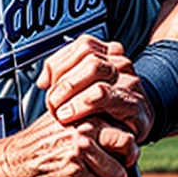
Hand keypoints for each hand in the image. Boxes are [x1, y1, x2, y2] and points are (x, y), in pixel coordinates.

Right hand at [0, 111, 131, 176]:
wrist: (9, 161)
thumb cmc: (39, 146)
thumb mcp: (67, 124)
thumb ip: (94, 127)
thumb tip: (127, 144)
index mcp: (86, 113)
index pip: (125, 129)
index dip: (123, 151)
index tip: (112, 159)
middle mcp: (85, 127)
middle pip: (129, 148)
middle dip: (120, 166)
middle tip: (106, 176)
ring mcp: (80, 148)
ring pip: (117, 176)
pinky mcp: (73, 171)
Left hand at [38, 35, 154, 144]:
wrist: (132, 131)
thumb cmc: (103, 110)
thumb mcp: (80, 89)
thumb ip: (61, 77)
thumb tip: (42, 80)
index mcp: (107, 53)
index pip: (82, 45)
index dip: (60, 63)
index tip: (48, 84)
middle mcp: (120, 63)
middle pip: (89, 57)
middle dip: (65, 82)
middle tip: (53, 103)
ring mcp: (130, 81)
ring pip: (96, 72)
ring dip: (72, 94)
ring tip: (62, 113)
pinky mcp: (135, 104)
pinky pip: (106, 96)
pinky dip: (84, 106)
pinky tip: (76, 118)